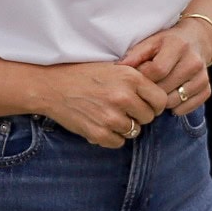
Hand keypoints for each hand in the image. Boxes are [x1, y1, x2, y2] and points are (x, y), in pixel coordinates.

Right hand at [35, 63, 168, 148]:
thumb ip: (135, 80)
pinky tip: (100, 124)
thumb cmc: (83, 75)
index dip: (154, 104)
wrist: (51, 86)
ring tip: (109, 115)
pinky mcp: (99, 133)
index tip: (145, 104)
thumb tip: (157, 97)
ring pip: (134, 131)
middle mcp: (123, 97)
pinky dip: (111, 137)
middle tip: (124, 110)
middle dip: (139, 116)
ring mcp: (111, 117)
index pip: (160, 100)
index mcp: (130, 78)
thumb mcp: (113, 68)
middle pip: (148, 117)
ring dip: (125, 127)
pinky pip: (118, 142)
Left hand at [121, 22, 211, 114]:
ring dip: (161, 102)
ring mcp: (202, 76)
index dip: (143, 78)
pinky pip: (188, 106)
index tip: (136, 79)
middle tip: (142, 90)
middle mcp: (193, 61)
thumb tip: (118, 67)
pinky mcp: (207, 88)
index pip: (156, 70)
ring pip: (175, 100)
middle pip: (165, 88)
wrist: (197, 39)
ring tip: (155, 94)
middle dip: (150, 91)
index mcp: (178, 46)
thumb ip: (136, 54)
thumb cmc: (167, 42)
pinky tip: (169, 98)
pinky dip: (176, 107)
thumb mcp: (152, 41)